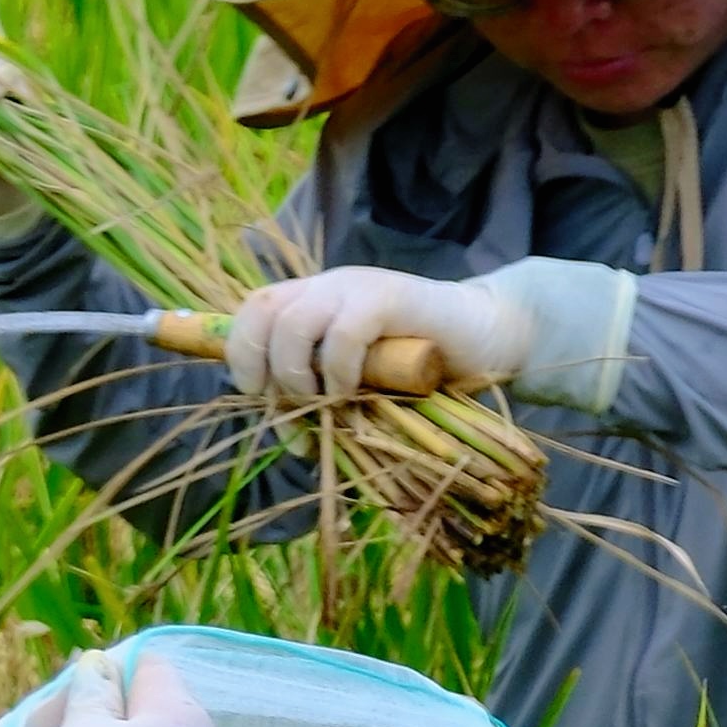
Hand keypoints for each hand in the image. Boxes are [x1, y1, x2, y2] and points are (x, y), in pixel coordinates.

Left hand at [221, 264, 520, 411]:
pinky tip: (352, 391)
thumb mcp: (356, 380)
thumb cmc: (419, 365)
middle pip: (262, 311)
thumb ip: (321, 394)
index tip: (254, 393)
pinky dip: (339, 370)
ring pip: (293, 322)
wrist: (487, 335)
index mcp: (311, 299)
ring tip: (323, 398)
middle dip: (258, 363)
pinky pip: (344, 333)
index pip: (251, 310)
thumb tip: (290, 440)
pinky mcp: (391, 297)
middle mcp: (327, 286)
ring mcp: (357, 286)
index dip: (239, 352)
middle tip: (286, 400)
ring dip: (296, 371)